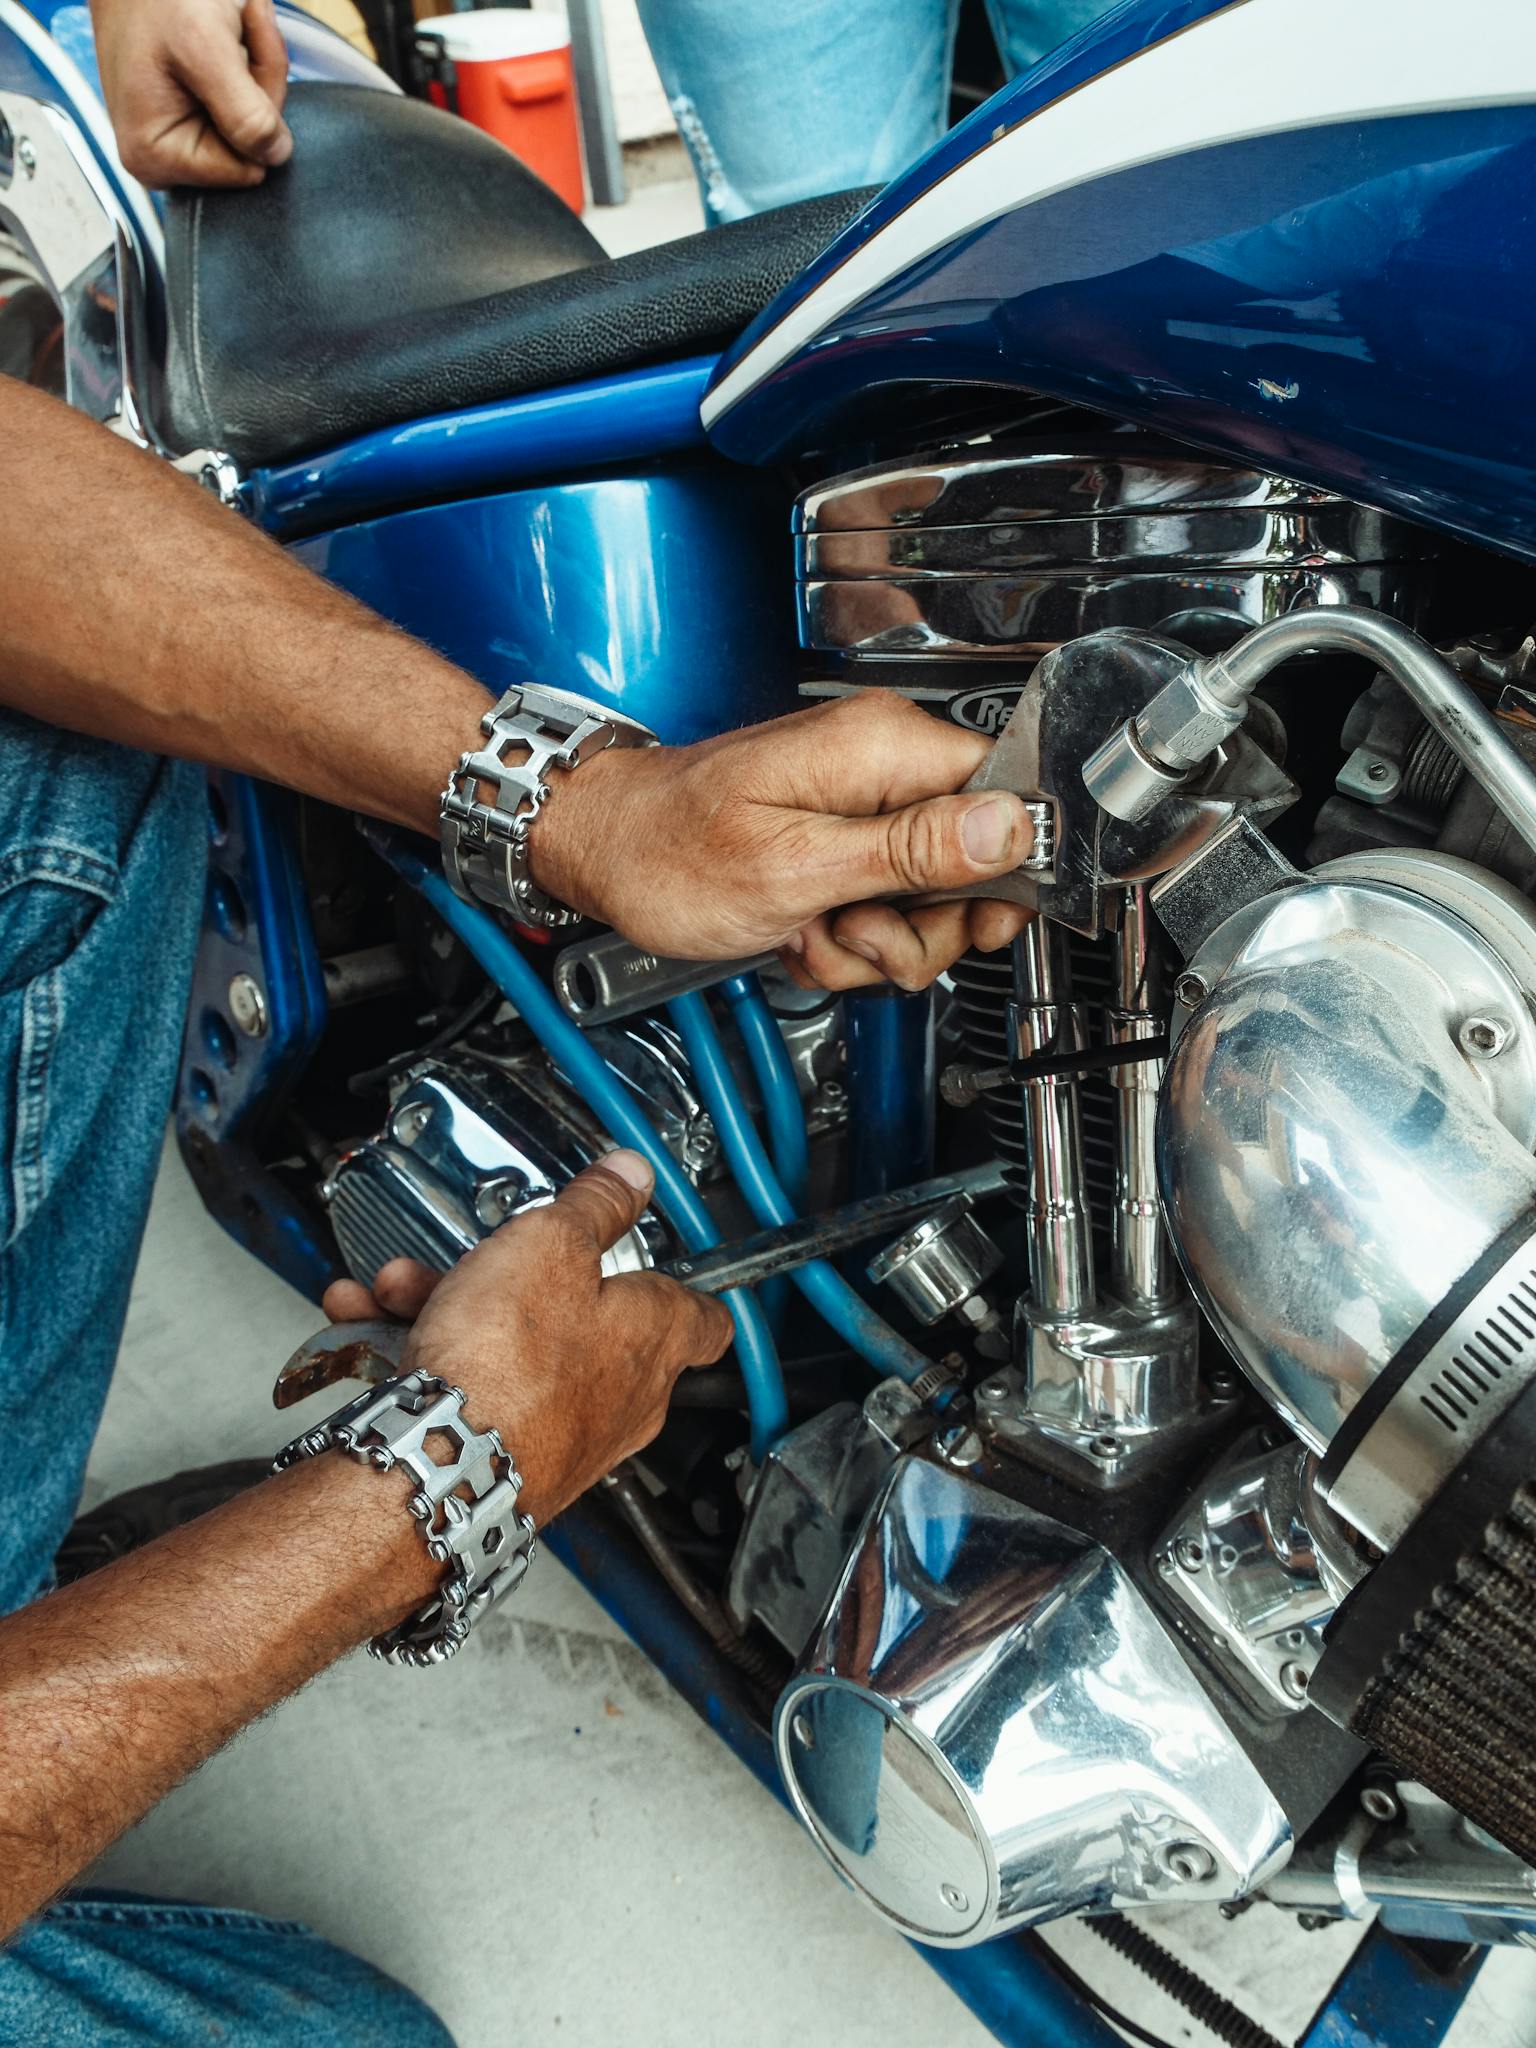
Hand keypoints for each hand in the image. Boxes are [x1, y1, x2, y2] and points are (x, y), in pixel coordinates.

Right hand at [92, 0, 292, 187]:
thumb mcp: (203, 47)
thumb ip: (244, 112)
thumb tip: (277, 155)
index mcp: (155, 157)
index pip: (247, 167)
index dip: (258, 113)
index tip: (236, 56)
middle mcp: (165, 162)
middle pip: (252, 150)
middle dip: (257, 88)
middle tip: (237, 33)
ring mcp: (180, 143)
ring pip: (255, 126)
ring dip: (256, 70)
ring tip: (228, 25)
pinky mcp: (195, 122)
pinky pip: (246, 109)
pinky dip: (251, 66)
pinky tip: (230, 35)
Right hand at [321, 1151, 732, 1523]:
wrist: (438, 1468)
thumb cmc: (510, 1365)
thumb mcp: (553, 1243)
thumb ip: (594, 1204)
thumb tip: (630, 1175)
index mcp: (656, 1336)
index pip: (705, 1317)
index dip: (686, 1283)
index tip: (661, 1262)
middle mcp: (625, 1395)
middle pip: (582, 1317)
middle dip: (518, 1278)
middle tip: (483, 1259)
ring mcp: (569, 1432)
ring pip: (516, 1349)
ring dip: (455, 1308)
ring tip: (406, 1289)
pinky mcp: (512, 1458)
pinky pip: (474, 1391)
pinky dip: (426, 1358)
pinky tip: (377, 1330)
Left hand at [532, 693, 1035, 991]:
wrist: (602, 854)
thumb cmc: (669, 852)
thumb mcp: (798, 866)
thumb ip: (911, 848)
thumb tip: (1011, 827)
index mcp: (884, 748)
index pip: (1008, 794)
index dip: (1000, 871)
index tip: (962, 917)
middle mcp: (882, 767)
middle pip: (974, 865)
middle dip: (919, 926)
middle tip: (855, 931)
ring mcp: (863, 809)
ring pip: (927, 904)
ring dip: (875, 945)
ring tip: (813, 931)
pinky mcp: (842, 846)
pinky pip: (882, 911)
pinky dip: (844, 941)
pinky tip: (800, 932)